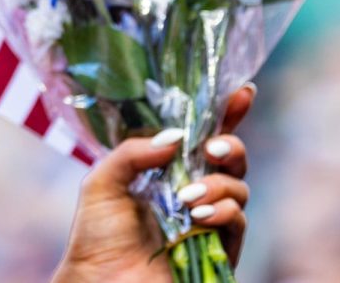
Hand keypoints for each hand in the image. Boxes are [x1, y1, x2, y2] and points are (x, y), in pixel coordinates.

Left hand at [50, 84, 254, 282]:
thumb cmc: (96, 237)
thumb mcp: (102, 183)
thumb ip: (133, 152)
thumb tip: (176, 137)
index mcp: (168, 170)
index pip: (203, 135)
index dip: (227, 112)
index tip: (243, 91)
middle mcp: (193, 190)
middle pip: (231, 157)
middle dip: (230, 144)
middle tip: (212, 148)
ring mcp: (208, 220)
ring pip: (239, 186)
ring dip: (218, 184)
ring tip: (188, 197)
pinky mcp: (219, 249)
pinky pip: (238, 220)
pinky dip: (224, 210)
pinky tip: (199, 215)